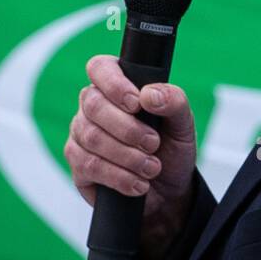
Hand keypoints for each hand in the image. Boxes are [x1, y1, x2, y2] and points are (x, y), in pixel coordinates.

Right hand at [65, 54, 197, 259]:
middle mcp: (93, 107)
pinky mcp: (78, 166)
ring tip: (152, 167)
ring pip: (91, 137)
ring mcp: (81, 136)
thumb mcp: (183, 124)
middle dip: (128, 128)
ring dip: (128, 156)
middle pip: (94, 105)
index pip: (100, 68)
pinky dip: (119, 176)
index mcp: (118, 86)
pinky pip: (89, 165)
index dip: (115, 84)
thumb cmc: (171, 149)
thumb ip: (174, 102)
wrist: (168, 191)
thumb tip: (149, 95)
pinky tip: (138, 183)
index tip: (137, 104)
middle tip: (153, 143)